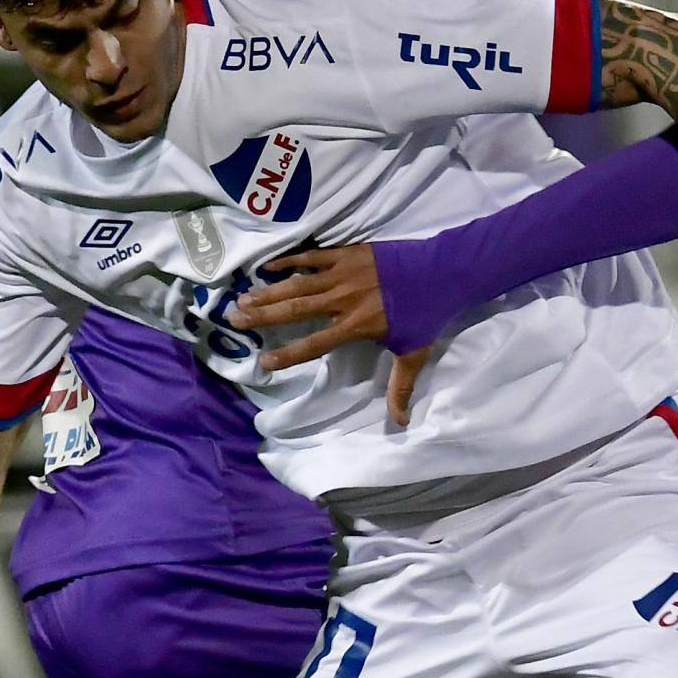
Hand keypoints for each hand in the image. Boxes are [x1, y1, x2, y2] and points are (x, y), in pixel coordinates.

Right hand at [226, 243, 431, 424]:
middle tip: (235, 319)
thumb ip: (401, 387)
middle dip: (265, 316)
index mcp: (356, 325)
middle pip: (296, 309)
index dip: (288, 354)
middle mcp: (343, 300)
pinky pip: (312, 256)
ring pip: (298, 283)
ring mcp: (343, 274)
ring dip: (269, 291)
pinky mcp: (347, 254)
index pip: (315, 344)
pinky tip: (267, 267)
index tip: (264, 363)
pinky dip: (289, 260)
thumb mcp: (414, 353)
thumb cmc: (427, 313)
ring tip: (243, 298)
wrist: (442, 271)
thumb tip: (401, 423)